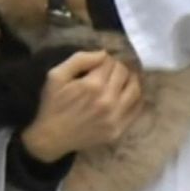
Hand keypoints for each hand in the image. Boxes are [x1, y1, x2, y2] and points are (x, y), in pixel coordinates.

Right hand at [20, 50, 141, 161]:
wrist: (52, 137)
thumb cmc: (53, 104)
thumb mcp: (56, 76)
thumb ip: (79, 60)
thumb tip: (103, 54)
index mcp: (92, 85)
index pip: (110, 62)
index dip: (105, 59)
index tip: (100, 63)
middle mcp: (107, 100)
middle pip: (124, 73)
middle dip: (117, 67)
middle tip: (110, 70)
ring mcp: (115, 117)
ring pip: (135, 89)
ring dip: (130, 79)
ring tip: (122, 79)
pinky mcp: (119, 129)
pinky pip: (137, 109)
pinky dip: (136, 97)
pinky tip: (127, 94)